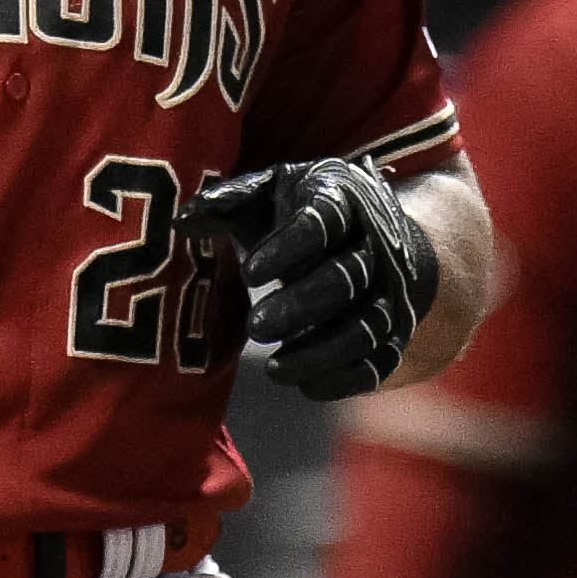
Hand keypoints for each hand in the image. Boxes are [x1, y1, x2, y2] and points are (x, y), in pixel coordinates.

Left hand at [190, 158, 440, 399]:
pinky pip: (378, 363)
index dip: (288, 247)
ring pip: (365, 327)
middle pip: (345, 278)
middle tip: (254, 327)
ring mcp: (391, 293)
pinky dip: (344, 378)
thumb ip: (230, 200)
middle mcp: (377, 245)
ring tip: (274, 369)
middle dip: (300, 306)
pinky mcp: (394, 333)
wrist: (379, 236)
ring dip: (319, 352)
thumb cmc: (308, 214)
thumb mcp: (273, 192)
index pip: (321, 221)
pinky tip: (305, 385)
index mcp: (343, 199)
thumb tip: (182, 221)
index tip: (249, 273)